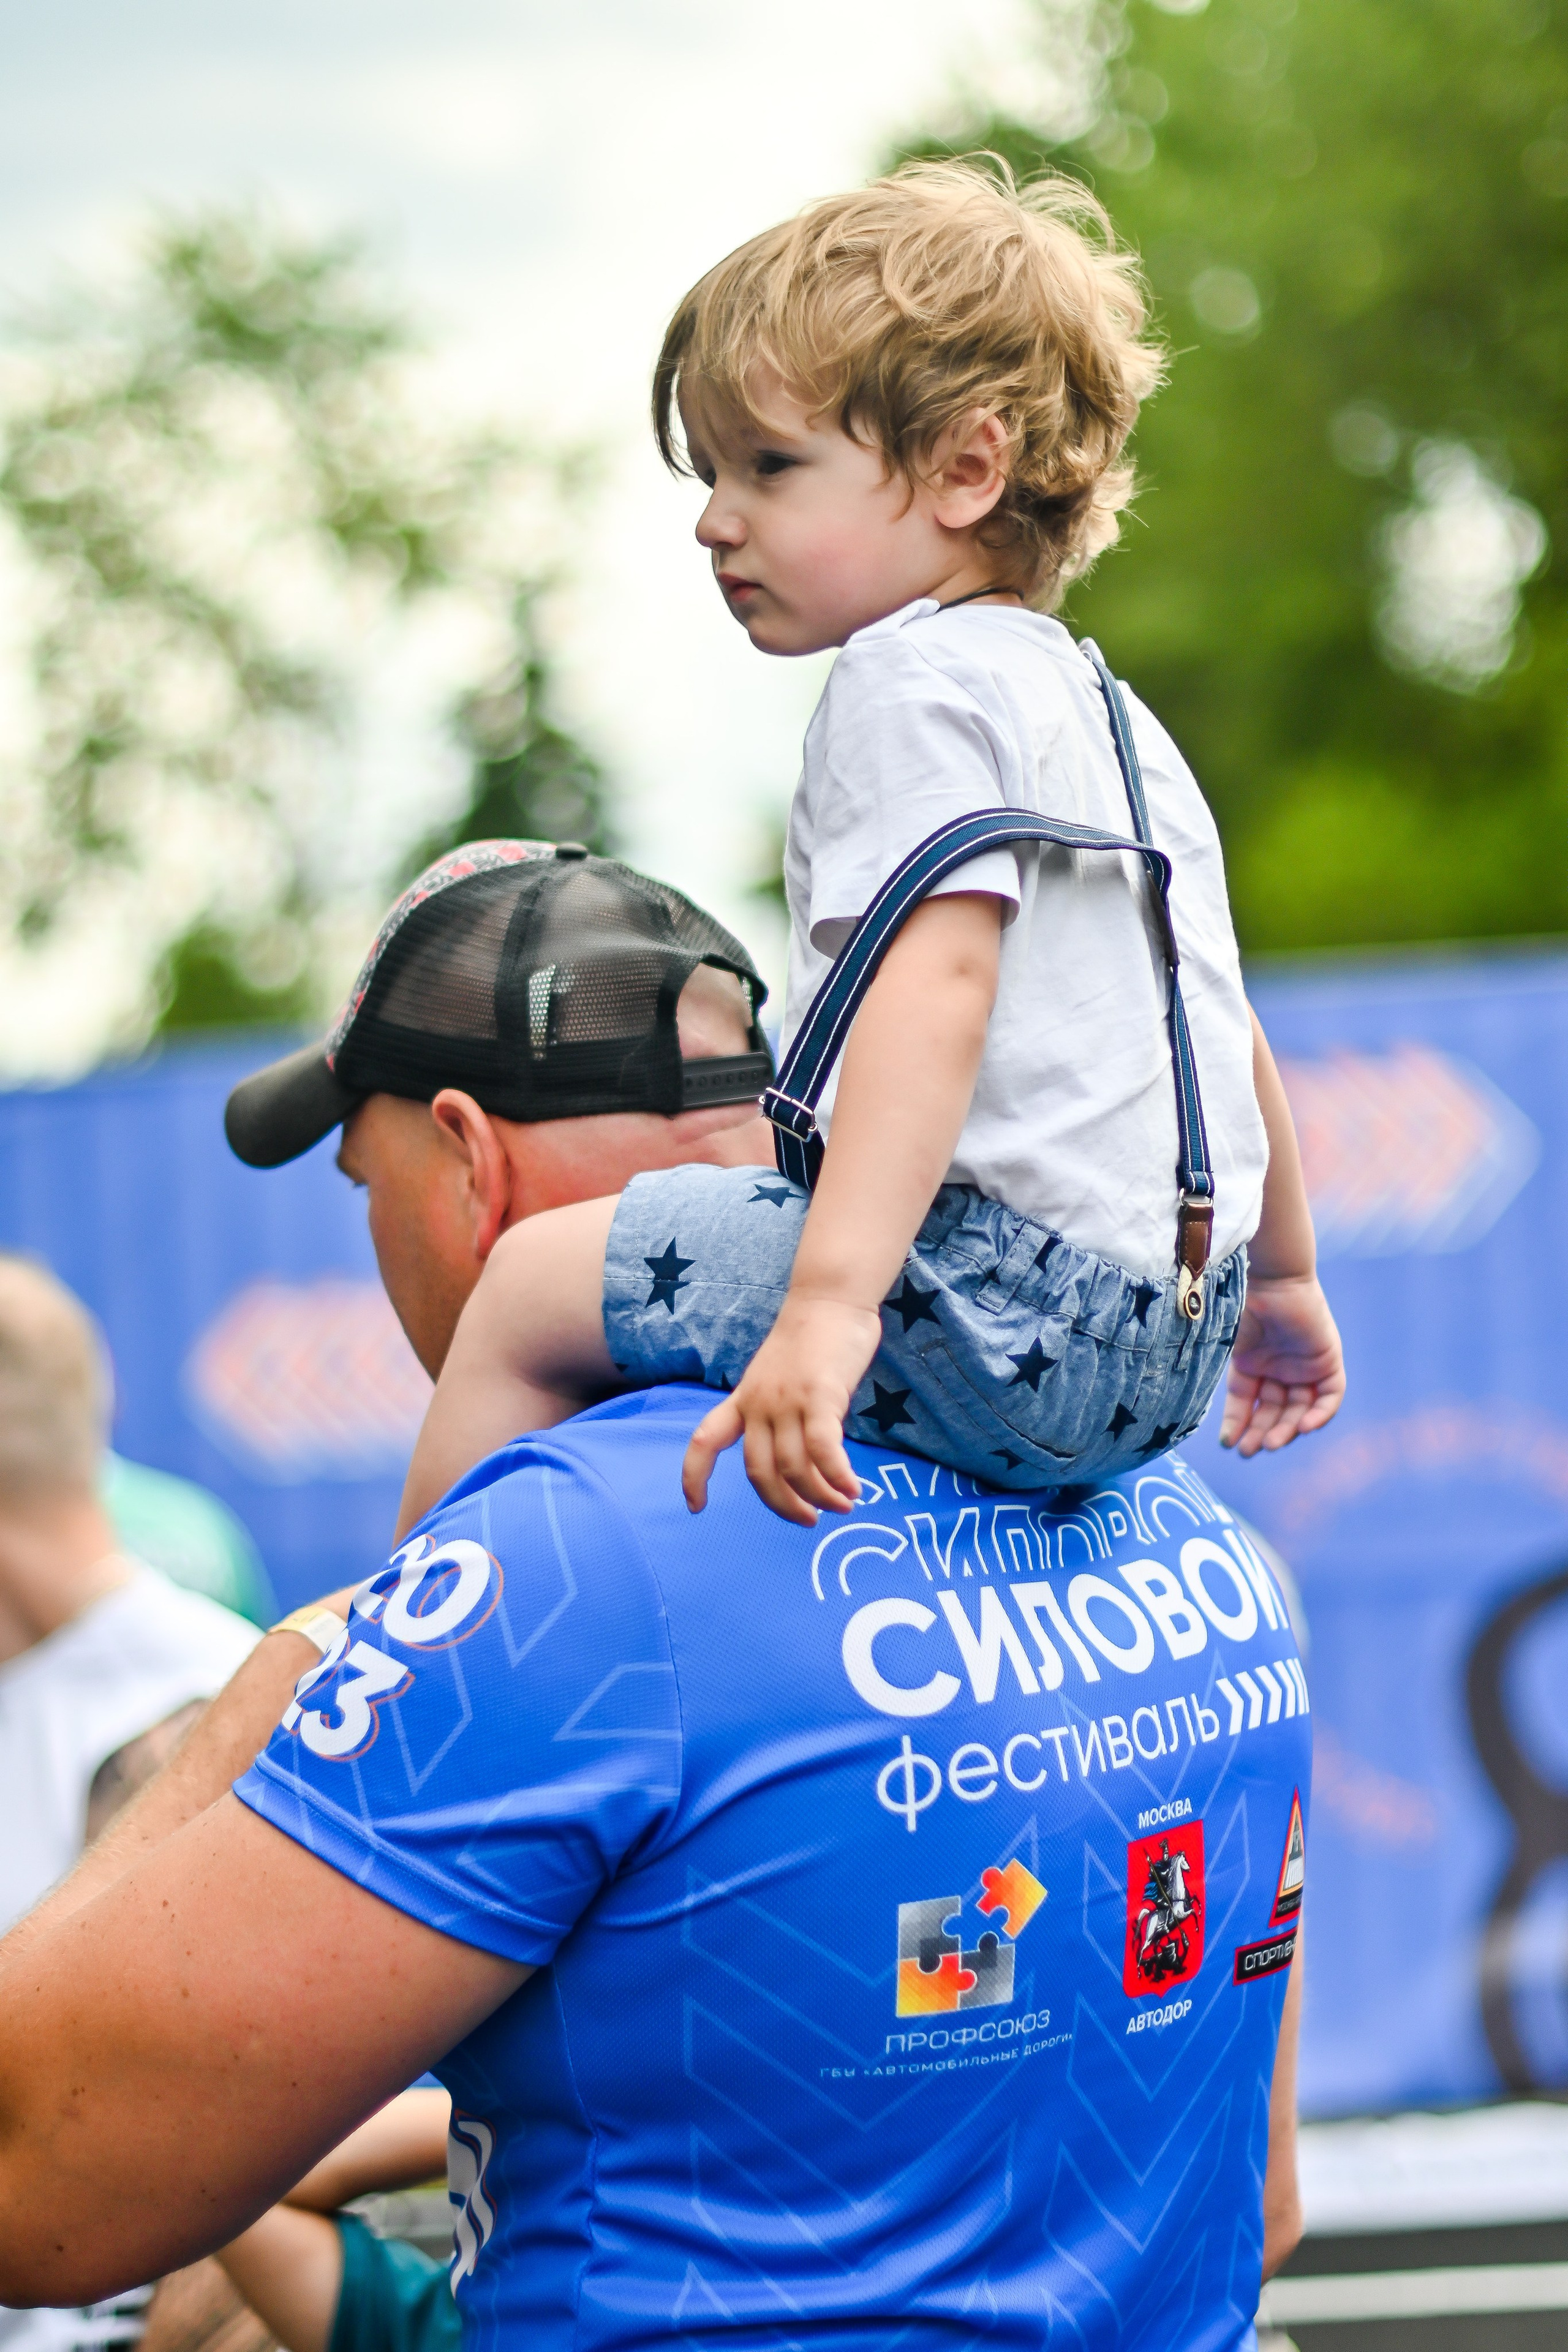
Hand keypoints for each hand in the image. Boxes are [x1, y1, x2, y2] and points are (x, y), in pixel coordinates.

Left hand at [682, 1293, 883, 1525]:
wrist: (830, 1296)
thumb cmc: (813, 1337)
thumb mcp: (780, 1377)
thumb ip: (782, 1414)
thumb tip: (803, 1457)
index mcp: (743, 1398)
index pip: (705, 1440)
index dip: (694, 1476)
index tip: (696, 1507)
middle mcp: (759, 1403)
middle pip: (758, 1472)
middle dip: (783, 1505)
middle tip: (809, 1520)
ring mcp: (787, 1400)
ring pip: (793, 1468)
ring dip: (819, 1497)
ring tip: (843, 1505)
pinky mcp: (820, 1396)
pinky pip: (823, 1451)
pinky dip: (837, 1477)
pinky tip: (853, 1489)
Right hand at [1219, 1272, 1344, 1456]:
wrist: (1272, 1281)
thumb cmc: (1243, 1308)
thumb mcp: (1232, 1353)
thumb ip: (1228, 1384)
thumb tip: (1203, 1414)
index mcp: (1253, 1364)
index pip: (1248, 1403)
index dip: (1238, 1425)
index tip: (1229, 1444)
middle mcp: (1279, 1369)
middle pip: (1274, 1411)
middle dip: (1262, 1432)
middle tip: (1250, 1451)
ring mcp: (1304, 1367)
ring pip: (1300, 1409)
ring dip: (1287, 1430)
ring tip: (1270, 1444)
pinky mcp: (1328, 1362)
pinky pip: (1329, 1397)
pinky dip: (1320, 1415)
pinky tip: (1303, 1428)